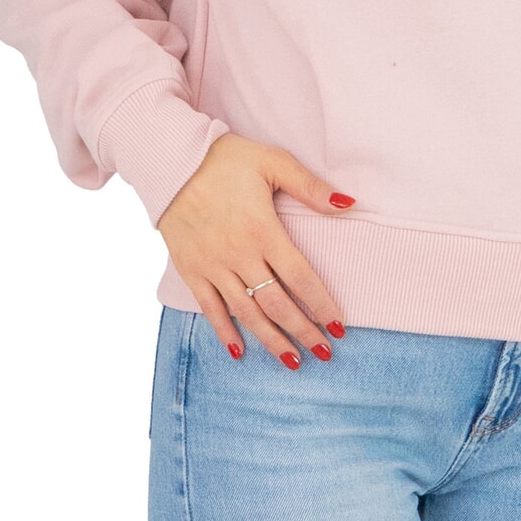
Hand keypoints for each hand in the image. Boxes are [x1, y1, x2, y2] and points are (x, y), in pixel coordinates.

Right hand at [157, 134, 353, 367]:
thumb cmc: (227, 159)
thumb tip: (348, 203)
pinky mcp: (190, 269)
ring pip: (246, 313)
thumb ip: (310, 187)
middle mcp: (239, 255)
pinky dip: (225, 331)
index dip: (321, 305)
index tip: (340, 327)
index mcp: (263, 230)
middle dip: (303, 331)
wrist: (171, 161)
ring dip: (271, 340)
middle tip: (325, 353)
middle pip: (277, 303)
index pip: (300, 278)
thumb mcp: (273, 162)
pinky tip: (239, 350)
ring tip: (292, 361)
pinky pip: (210, 308)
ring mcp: (213, 265)